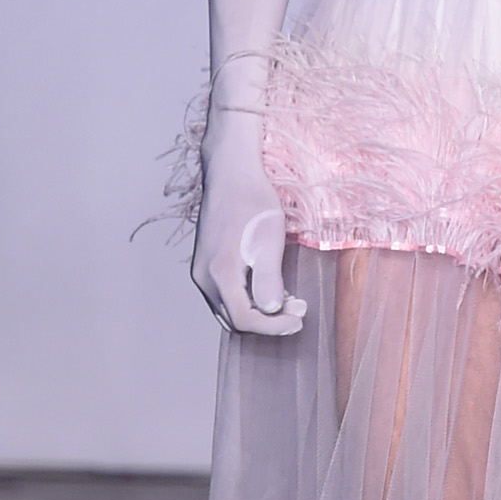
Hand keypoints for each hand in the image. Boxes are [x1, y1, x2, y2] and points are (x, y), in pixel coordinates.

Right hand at [192, 103, 306, 337]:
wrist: (230, 172)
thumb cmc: (253, 200)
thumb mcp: (268, 239)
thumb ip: (268, 278)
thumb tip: (270, 310)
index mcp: (219, 273)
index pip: (245, 319)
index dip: (274, 326)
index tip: (299, 320)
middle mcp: (203, 277)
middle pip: (234, 320)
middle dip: (268, 322)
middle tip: (298, 309)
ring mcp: (201, 272)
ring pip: (228, 310)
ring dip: (258, 312)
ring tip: (288, 300)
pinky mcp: (204, 265)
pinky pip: (224, 296)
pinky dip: (246, 301)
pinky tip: (268, 288)